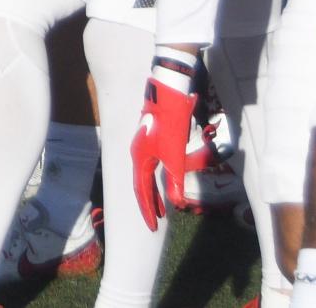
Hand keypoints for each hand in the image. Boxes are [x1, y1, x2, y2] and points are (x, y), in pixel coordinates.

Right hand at [130, 53, 198, 229]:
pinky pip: (154, 164)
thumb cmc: (171, 121)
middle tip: (157, 220)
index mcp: (140, 156)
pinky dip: (160, 176)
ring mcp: (145, 143)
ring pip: (148, 173)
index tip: (153, 226)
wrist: (170, 90)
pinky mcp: (154, 137)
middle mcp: (139, 151)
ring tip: (164, 205)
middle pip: (142, 182)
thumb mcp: (175, 152)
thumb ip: (176, 178)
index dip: (147, 208)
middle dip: (150, 202)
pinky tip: (167, 178)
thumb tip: (177, 202)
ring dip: (155, 190)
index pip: (141, 189)